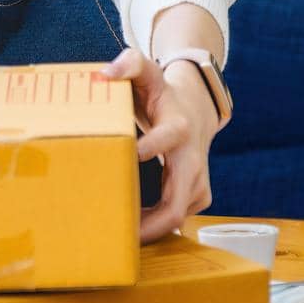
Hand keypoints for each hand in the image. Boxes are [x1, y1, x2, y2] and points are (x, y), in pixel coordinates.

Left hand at [98, 47, 220, 242]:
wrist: (195, 110)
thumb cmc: (162, 95)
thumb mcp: (148, 73)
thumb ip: (129, 64)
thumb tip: (105, 73)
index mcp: (178, 127)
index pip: (166, 139)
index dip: (147, 149)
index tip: (124, 160)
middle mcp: (193, 159)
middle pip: (176, 202)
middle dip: (147, 223)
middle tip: (113, 231)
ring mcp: (198, 181)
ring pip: (177, 217)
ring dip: (148, 231)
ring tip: (115, 238)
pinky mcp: (197, 195)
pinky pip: (176, 219)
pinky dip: (154, 229)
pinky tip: (129, 231)